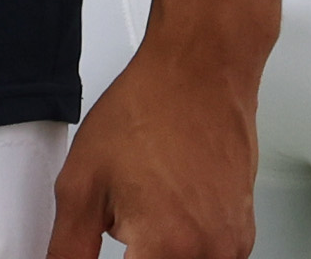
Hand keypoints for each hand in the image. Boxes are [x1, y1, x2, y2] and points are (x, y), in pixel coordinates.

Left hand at [50, 32, 263, 258]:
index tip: (104, 250)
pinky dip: (183, 247)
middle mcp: (209, 253)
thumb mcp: (82, 183)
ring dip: (158, 254)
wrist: (200, 70)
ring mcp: (232, 245)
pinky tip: (167, 208)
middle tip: (123, 217)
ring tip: (144, 207)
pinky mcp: (242, 234)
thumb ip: (67, 248)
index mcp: (167, 246)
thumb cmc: (150, 109)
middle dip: (134, 257)